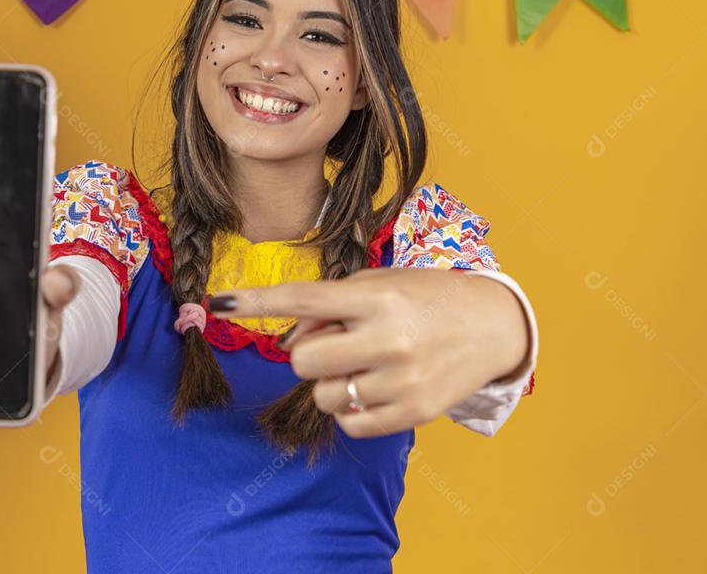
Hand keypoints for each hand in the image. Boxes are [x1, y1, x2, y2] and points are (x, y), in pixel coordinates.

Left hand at [208, 267, 528, 437]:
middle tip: (339, 341)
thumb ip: (327, 306)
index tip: (216, 302)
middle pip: (301, 360)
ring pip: (321, 395)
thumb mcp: (378, 283)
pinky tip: (375, 386)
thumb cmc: (424, 298)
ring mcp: (401, 380)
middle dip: (308, 353)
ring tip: (366, 362)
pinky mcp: (412, 414)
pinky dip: (351, 408)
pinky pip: (348, 422)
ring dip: (332, 381)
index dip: (255, 301)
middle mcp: (387, 338)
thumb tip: (289, 340)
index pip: (302, 298)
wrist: (491, 326)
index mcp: (375, 298)